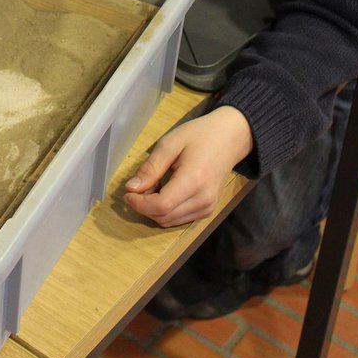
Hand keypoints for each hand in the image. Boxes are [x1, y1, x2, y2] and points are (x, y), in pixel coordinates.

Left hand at [123, 107, 252, 226]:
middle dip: (144, 206)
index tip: (127, 193)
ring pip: (170, 222)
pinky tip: (164, 191)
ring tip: (153, 186)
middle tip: (138, 186)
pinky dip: (166, 210)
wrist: (230, 138)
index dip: (140, 204)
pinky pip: (180, 219)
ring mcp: (207, 208)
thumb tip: (131, 188)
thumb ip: (150, 168)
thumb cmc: (199, 135)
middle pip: (164, 217)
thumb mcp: (170, 144)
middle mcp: (203, 200)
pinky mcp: (208, 211)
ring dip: (154, 210)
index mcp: (194, 181)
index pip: (161, 206)